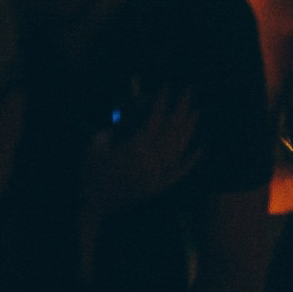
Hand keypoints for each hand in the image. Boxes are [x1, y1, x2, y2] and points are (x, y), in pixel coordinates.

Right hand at [83, 88, 200, 216]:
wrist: (95, 206)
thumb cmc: (91, 174)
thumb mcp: (94, 146)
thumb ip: (112, 128)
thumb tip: (127, 116)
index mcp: (136, 148)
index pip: (155, 118)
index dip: (162, 100)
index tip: (166, 85)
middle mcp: (152, 159)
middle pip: (173, 128)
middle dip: (181, 107)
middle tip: (188, 89)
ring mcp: (159, 173)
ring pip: (180, 146)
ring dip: (190, 127)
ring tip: (196, 110)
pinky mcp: (161, 185)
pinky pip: (181, 170)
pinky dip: (192, 158)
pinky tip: (202, 147)